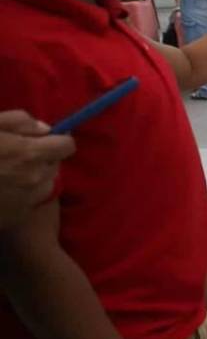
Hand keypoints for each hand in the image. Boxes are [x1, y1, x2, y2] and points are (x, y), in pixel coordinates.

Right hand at [0, 111, 75, 229]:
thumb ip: (19, 122)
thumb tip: (45, 129)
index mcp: (29, 153)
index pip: (67, 145)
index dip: (58, 140)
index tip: (45, 139)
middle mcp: (35, 178)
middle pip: (55, 164)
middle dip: (43, 158)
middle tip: (18, 155)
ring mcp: (27, 200)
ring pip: (45, 183)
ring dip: (34, 176)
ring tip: (7, 173)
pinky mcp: (17, 216)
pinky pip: (30, 200)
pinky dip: (22, 194)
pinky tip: (2, 189)